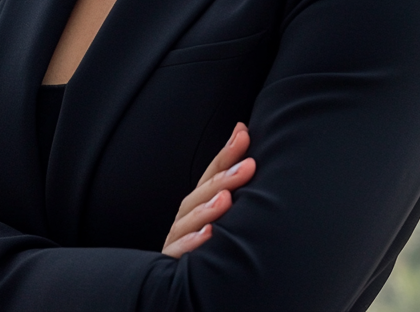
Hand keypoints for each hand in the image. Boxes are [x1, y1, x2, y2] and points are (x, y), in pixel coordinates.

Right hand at [162, 122, 255, 257]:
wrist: (185, 288)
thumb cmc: (208, 244)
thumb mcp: (220, 210)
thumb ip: (231, 177)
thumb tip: (242, 130)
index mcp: (199, 203)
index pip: (213, 173)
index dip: (227, 153)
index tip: (244, 134)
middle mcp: (187, 217)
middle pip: (202, 194)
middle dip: (224, 177)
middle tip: (248, 166)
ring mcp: (177, 239)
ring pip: (189, 220)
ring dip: (207, 208)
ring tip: (226, 199)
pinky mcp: (172, 263)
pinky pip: (179, 252)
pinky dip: (192, 243)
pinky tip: (208, 234)